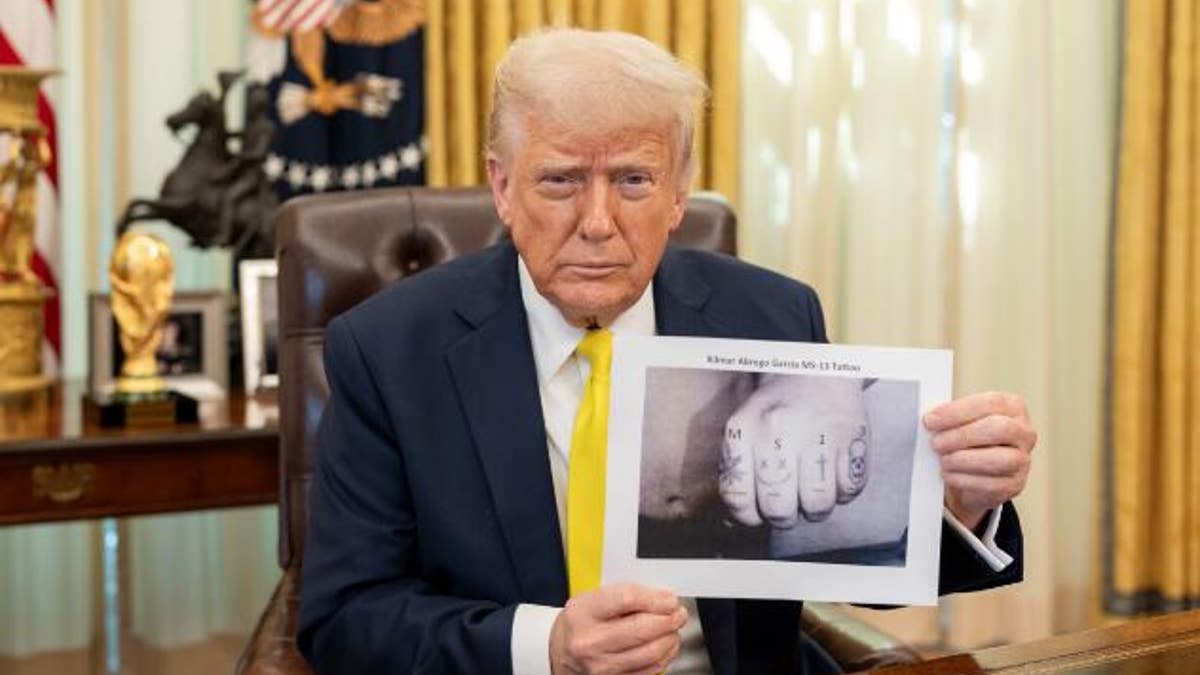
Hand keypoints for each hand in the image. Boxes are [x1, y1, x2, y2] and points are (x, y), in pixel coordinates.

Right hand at [549, 583, 687, 674]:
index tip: (669, 598)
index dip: (656, 598)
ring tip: (672, 628)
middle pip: (643, 629)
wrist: (559, 654)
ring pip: (651, 652)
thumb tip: (661, 597)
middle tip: (677, 612)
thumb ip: (623, 595)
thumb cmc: (578, 625)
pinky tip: (665, 646)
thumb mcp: (590, 600)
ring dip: (671, 638)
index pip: (627, 599)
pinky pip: (650, 671)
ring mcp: (602, 666)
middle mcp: (590, 642)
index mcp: (583, 613)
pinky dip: (665, 657)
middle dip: (669, 619)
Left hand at [719, 375, 869, 527]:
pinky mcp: (853, 436)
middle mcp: (777, 429)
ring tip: (812, 492)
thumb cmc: (775, 411)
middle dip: (783, 517)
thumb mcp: (744, 430)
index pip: (737, 495)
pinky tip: (833, 476)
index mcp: (743, 428)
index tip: (756, 513)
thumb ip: (737, 475)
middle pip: (779, 508)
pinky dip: (843, 493)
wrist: (815, 372)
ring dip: (815, 510)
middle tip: (787, 506)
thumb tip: (734, 523)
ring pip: (817, 505)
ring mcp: (816, 432)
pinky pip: (849, 491)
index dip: (747, 517)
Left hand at [924, 392, 1036, 528]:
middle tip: (936, 443)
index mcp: (1012, 407)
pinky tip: (949, 474)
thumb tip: (931, 419)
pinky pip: (992, 484)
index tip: (931, 420)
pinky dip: (964, 479)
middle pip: (999, 429)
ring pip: (999, 459)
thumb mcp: (962, 421)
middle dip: (962, 436)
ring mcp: (1023, 460)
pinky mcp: (1015, 484)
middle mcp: (1024, 432)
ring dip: (964, 460)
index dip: (958, 411)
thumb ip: (951, 417)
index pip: (990, 403)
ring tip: (943, 460)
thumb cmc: (968, 439)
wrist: (975, 472)